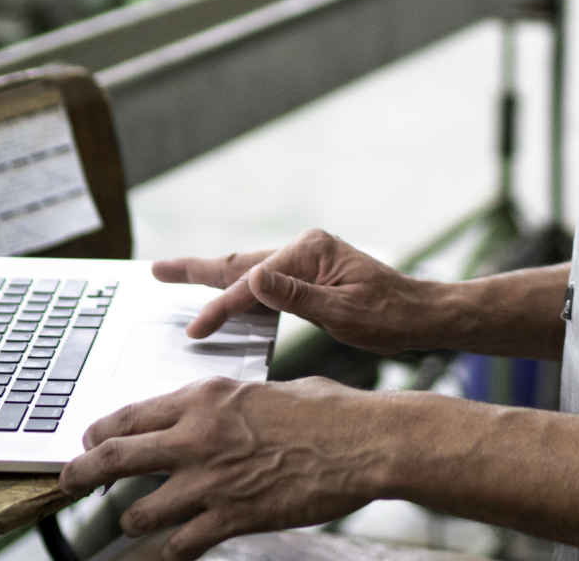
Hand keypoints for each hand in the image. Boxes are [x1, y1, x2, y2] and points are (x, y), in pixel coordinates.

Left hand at [59, 376, 380, 560]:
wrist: (365, 443)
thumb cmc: (327, 412)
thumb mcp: (265, 391)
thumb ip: (227, 406)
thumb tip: (212, 415)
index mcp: (206, 398)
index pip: (130, 415)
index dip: (100, 432)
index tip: (89, 441)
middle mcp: (198, 437)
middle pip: (115, 458)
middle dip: (81, 473)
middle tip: (67, 482)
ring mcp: (212, 482)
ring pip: (139, 511)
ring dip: (133, 519)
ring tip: (135, 521)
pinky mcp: (232, 518)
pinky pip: (181, 544)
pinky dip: (175, 548)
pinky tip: (179, 546)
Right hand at [154, 228, 442, 348]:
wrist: (422, 316)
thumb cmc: (391, 317)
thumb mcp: (345, 313)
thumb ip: (298, 298)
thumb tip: (255, 278)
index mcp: (312, 251)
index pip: (254, 283)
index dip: (222, 308)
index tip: (195, 330)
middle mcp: (306, 248)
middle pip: (241, 263)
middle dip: (197, 270)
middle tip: (157, 270)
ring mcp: (307, 260)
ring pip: (249, 270)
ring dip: (213, 276)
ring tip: (175, 276)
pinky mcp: (309, 275)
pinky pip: (264, 282)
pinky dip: (237, 288)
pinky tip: (224, 298)